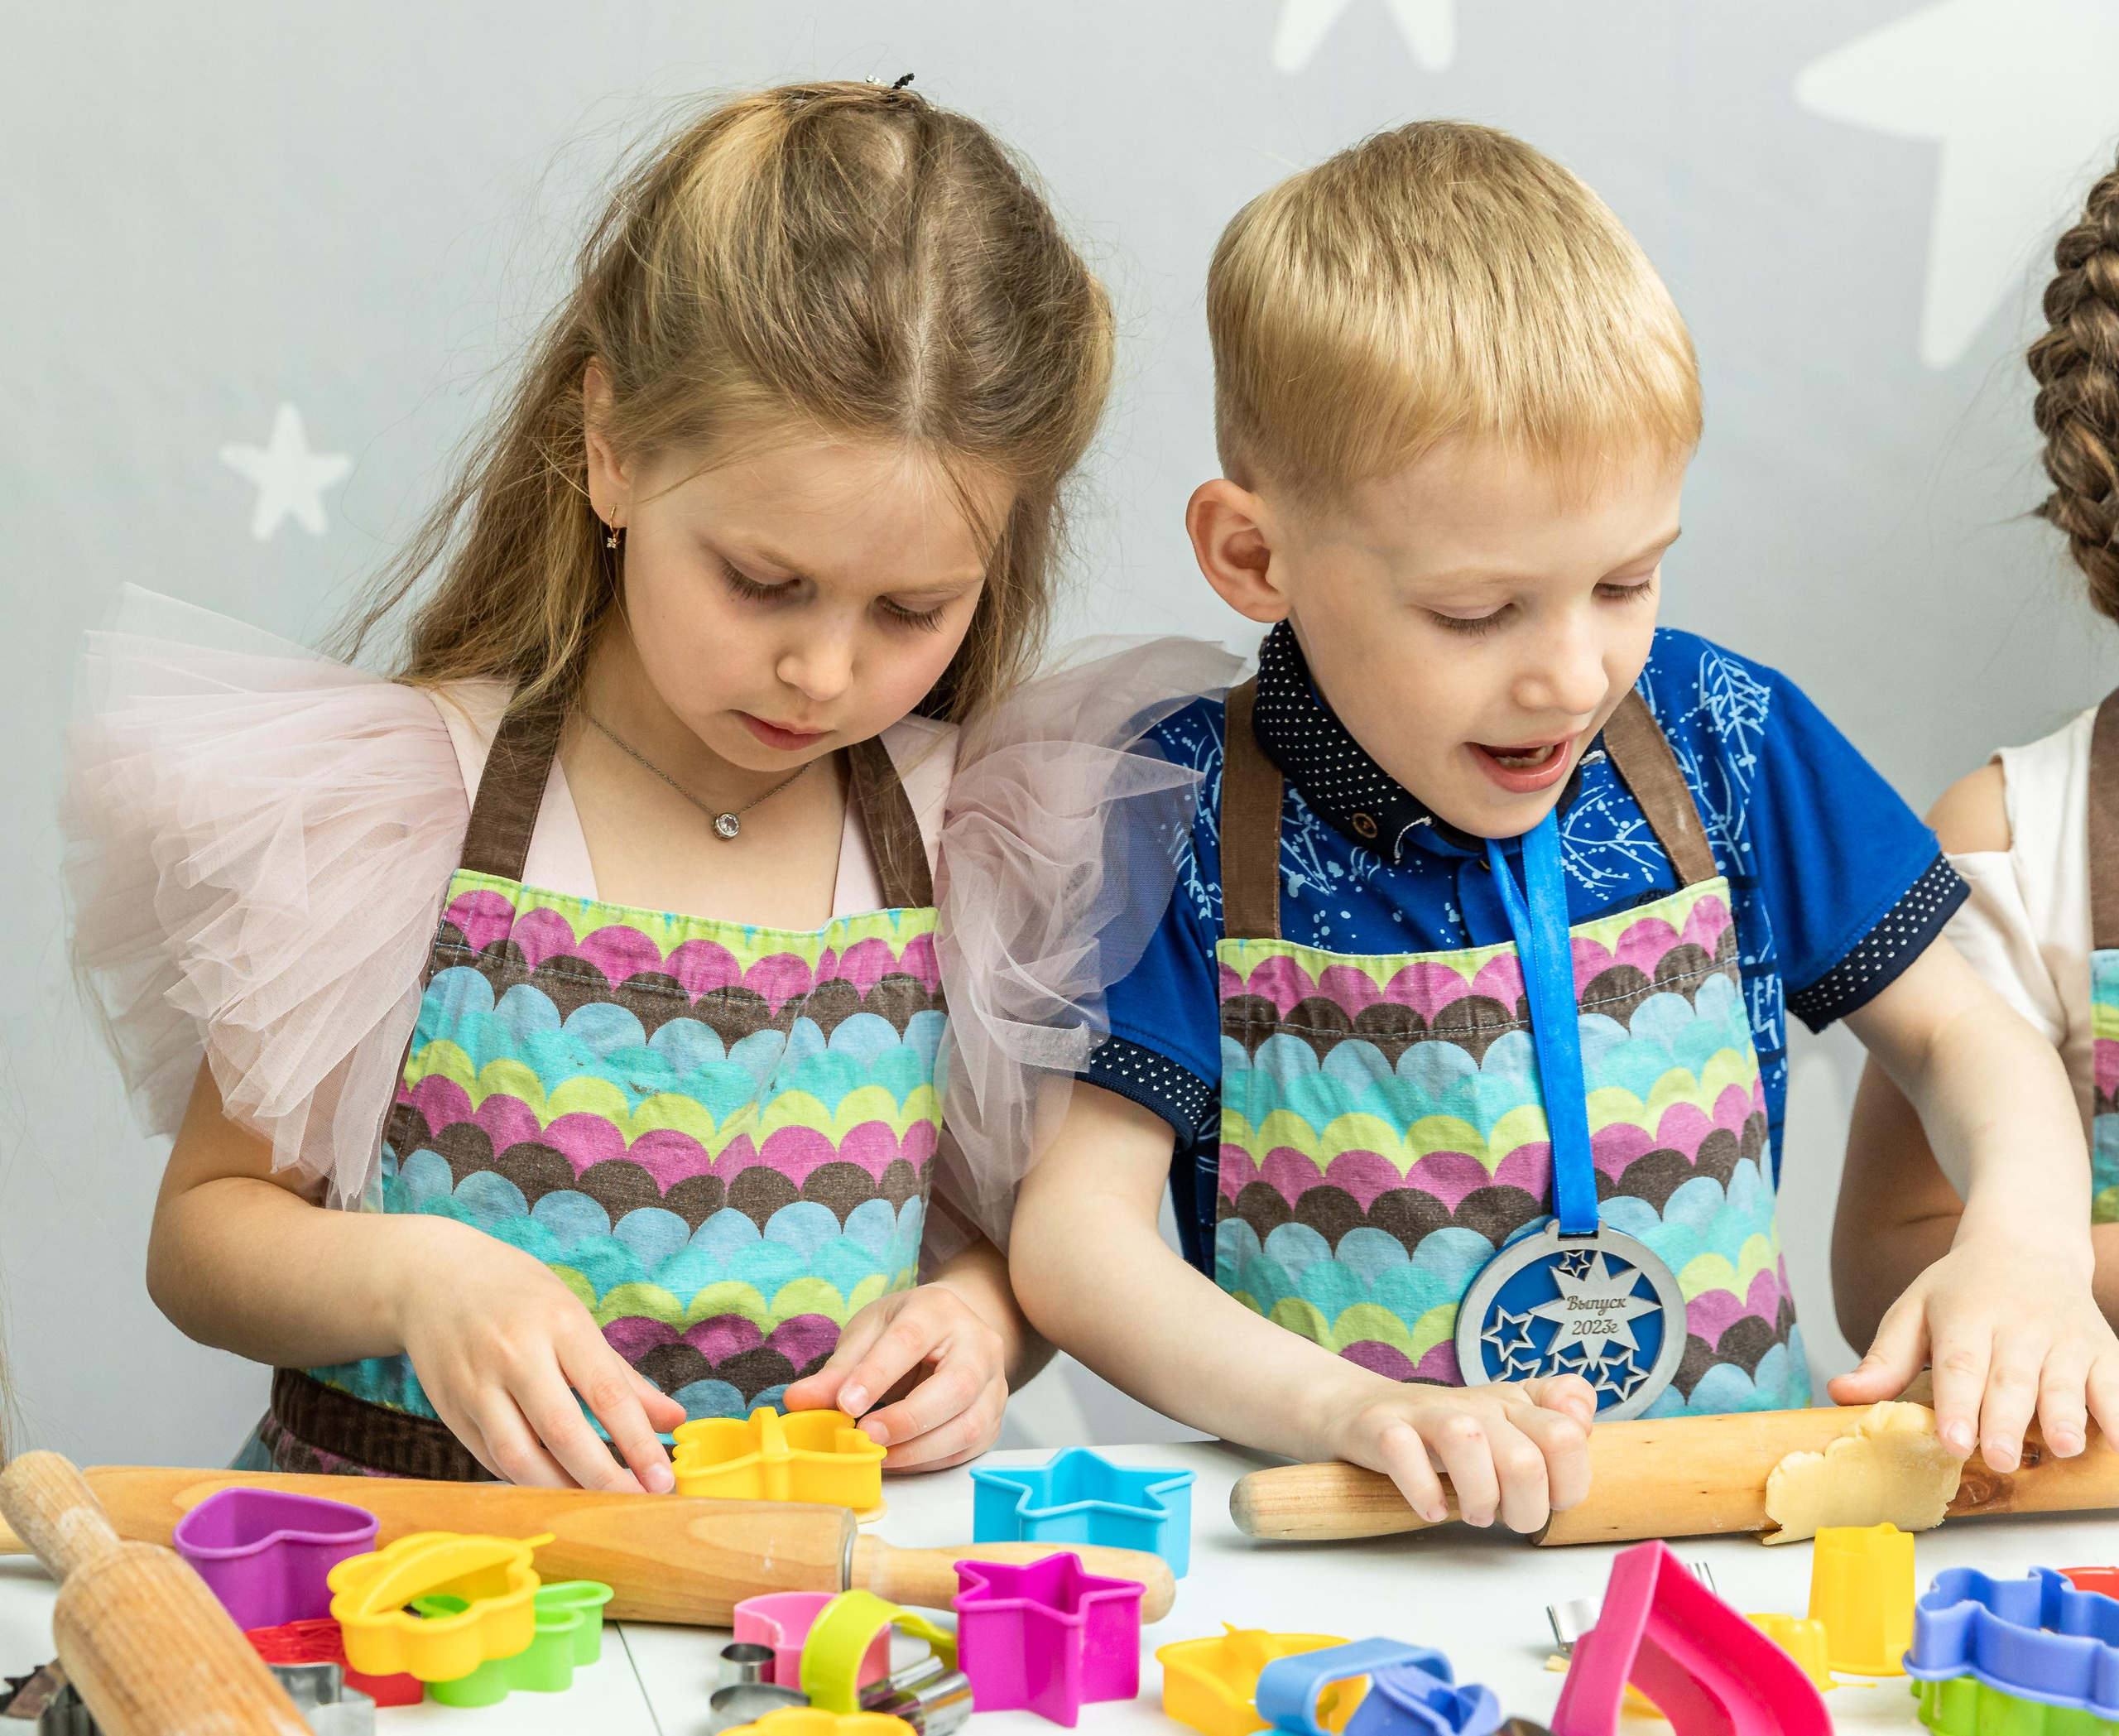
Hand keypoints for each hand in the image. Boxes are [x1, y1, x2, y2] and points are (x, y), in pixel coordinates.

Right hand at [393, 1218, 684, 1490]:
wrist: (432, 1278)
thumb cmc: (519, 1297)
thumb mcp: (575, 1317)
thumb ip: (623, 1376)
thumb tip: (674, 1420)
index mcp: (558, 1323)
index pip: (606, 1392)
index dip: (638, 1442)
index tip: (663, 1478)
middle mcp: (514, 1354)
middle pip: (563, 1432)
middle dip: (605, 1477)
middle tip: (638, 1503)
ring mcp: (476, 1385)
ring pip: (520, 1457)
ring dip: (563, 1490)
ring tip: (599, 1505)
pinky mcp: (450, 1411)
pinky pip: (492, 1460)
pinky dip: (527, 1480)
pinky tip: (557, 1487)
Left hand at [784, 1282, 1007, 1471]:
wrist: (951, 1332)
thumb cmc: (906, 1329)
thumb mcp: (868, 1334)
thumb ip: (837, 1370)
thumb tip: (797, 1402)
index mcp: (939, 1310)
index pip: (911, 1340)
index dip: (877, 1375)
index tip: (844, 1405)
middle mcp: (978, 1344)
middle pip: (956, 1386)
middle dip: (907, 1419)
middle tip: (864, 1437)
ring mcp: (995, 1383)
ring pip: (968, 1425)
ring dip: (917, 1449)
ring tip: (876, 1454)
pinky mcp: (994, 1418)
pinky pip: (967, 1448)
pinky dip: (929, 1461)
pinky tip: (898, 1457)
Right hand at [1320, 1373, 1595, 1531]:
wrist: (1361, 1413)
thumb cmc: (1444, 1436)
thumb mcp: (1508, 1430)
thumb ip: (1557, 1430)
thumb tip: (1582, 1424)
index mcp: (1514, 1404)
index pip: (1567, 1435)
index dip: (1567, 1485)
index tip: (1545, 1499)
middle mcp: (1475, 1403)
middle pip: (1525, 1457)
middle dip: (1523, 1508)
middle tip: (1502, 1518)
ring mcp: (1425, 1411)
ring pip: (1467, 1441)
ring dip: (1477, 1497)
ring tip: (1471, 1513)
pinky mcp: (1380, 1425)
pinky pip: (1403, 1451)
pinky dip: (1422, 1491)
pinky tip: (1429, 1510)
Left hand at [1828, 1229, 2118, 1469]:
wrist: (2026, 1245)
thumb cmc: (1961, 1290)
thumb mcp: (1914, 1310)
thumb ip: (1885, 1358)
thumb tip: (1842, 1393)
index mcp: (1964, 1314)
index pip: (1959, 1363)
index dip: (1957, 1404)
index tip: (1953, 1442)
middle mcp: (2017, 1324)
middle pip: (2011, 1377)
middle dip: (2005, 1420)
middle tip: (1998, 1458)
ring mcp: (2064, 1336)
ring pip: (2065, 1380)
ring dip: (2066, 1415)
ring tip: (2063, 1447)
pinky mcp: (2102, 1347)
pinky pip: (2115, 1380)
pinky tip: (2116, 1440)